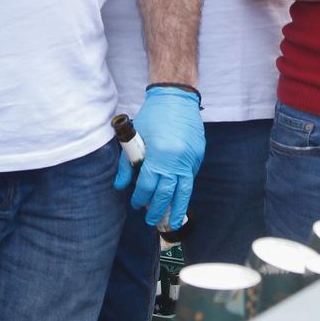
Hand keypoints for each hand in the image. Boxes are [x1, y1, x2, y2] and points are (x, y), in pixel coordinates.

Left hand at [118, 87, 204, 229]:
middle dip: (158, 209)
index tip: (136, 205)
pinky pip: (190, 177)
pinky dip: (183, 189)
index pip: (148, 185)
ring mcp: (190, 159)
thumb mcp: (134, 138)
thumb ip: (126, 164)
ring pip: (184, 191)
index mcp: (159, 156)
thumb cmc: (153, 116)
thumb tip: (120, 186)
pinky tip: (178, 198)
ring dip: (177, 208)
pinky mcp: (198, 156)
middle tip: (151, 221)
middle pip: (167, 193)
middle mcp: (177, 160)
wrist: (177, 97)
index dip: (140, 198)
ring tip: (172, 223)